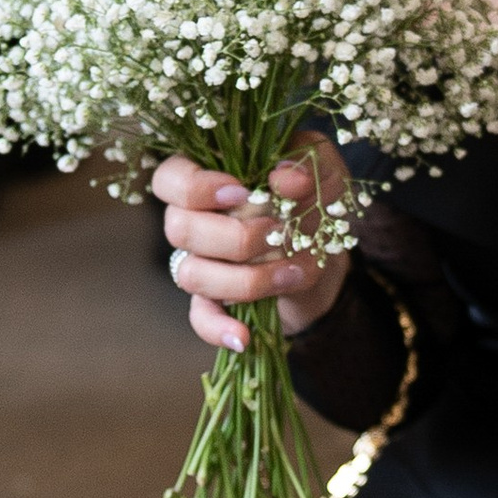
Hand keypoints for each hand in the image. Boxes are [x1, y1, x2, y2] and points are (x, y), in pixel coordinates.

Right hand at [154, 139, 351, 354]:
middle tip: (278, 230)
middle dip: (234, 235)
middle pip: (178, 228)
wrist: (327, 249)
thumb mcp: (324, 169)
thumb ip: (307, 162)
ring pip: (192, 274)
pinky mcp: (215, 300)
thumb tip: (286, 179)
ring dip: (245, 278)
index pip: (169, 178)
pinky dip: (220, 328)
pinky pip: (201, 318)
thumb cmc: (315, 196)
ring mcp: (200, 263)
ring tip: (292, 272)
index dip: (195, 187)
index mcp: (207, 177)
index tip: (242, 191)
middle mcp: (193, 220)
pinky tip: (244, 336)